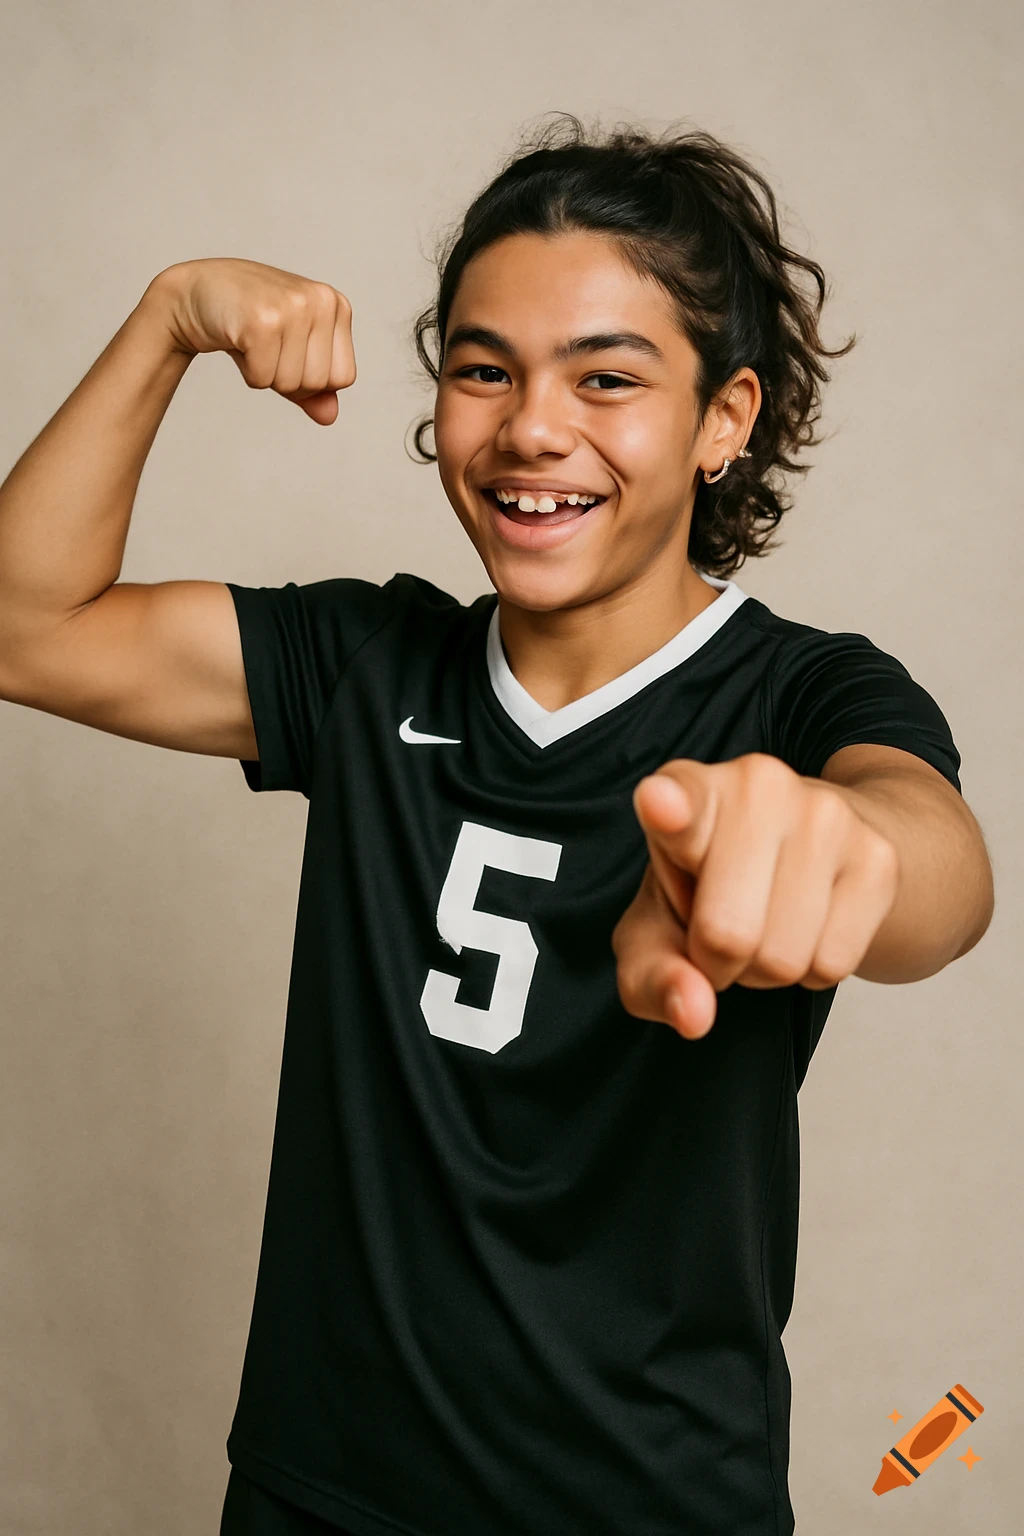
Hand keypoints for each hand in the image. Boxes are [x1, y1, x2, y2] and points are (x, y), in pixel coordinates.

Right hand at [151, 257, 355, 423]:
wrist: (197, 292)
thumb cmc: (249, 321)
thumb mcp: (290, 351)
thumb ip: (316, 386)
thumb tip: (330, 417)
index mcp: (336, 306)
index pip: (343, 378)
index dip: (312, 380)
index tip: (288, 352)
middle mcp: (320, 301)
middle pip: (318, 383)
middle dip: (287, 379)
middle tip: (266, 346)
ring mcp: (292, 307)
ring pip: (291, 383)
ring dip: (266, 374)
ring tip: (253, 341)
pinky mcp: (262, 320)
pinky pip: (263, 379)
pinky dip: (248, 372)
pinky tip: (239, 341)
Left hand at [611, 754, 899, 1039]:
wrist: (815, 855)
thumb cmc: (711, 892)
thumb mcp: (656, 933)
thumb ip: (653, 976)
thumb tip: (695, 1014)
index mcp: (689, 793)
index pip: (679, 803)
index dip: (669, 810)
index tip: (659, 803)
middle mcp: (759, 786)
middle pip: (726, 935)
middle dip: (718, 962)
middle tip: (722, 927)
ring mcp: (826, 814)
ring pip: (784, 959)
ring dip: (766, 969)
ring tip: (765, 921)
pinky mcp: (878, 856)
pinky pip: (833, 964)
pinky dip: (812, 969)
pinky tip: (807, 925)